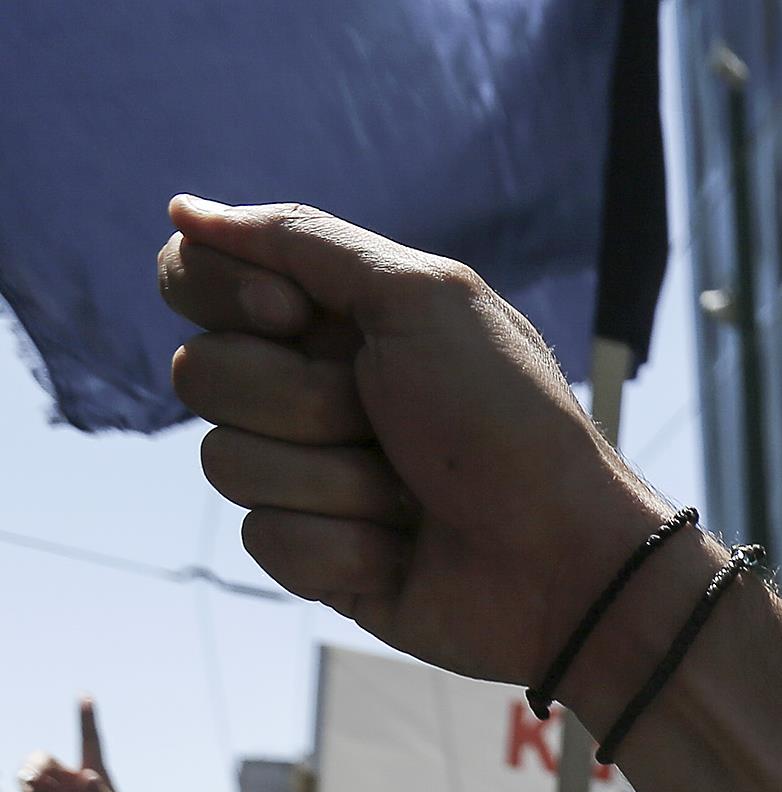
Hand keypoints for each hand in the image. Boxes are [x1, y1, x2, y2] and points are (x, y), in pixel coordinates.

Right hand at [154, 197, 668, 688]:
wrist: (565, 559)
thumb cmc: (509, 422)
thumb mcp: (423, 299)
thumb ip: (304, 242)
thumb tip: (185, 211)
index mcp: (331, 317)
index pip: (192, 277)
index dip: (224, 296)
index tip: (294, 316)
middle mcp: (305, 389)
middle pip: (201, 373)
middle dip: (302, 400)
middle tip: (389, 421)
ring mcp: (304, 474)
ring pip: (226, 461)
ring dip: (333, 478)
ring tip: (410, 493)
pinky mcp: (311, 554)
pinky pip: (265, 539)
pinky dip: (344, 544)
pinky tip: (405, 551)